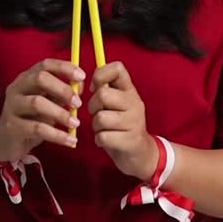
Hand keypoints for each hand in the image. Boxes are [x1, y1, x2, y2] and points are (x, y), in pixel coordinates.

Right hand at [0, 59, 83, 162]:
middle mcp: (17, 88)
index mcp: (27, 78)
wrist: (5, 140)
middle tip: (78, 103)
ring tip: (75, 123)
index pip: (45, 65)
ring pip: (37, 103)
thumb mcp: (46, 103)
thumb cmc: (30, 118)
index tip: (82, 77)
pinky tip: (70, 140)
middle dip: (63, 89)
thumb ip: (61, 93)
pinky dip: (57, 135)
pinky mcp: (12, 127)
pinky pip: (37, 129)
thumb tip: (80, 86)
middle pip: (40, 79)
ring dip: (60, 113)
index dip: (65, 68)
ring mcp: (12, 106)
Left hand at [88, 61, 158, 180]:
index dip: (100, 75)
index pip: (117, 68)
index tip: (96, 88)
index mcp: (130, 90)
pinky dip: (99, 140)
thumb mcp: (117, 103)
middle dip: (93, 106)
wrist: (140, 153)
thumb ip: (105, 90)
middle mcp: (134, 102)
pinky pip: (103, 137)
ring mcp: (134, 122)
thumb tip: (82, 81)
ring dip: (96, 126)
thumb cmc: (121, 125)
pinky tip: (107, 141)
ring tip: (104, 129)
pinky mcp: (130, 140)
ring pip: (101, 118)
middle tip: (98, 114)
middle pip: (103, 94)